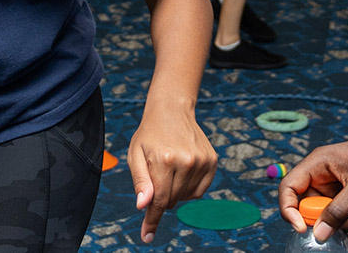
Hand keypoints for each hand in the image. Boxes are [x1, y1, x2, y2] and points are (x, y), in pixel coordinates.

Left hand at [125, 108, 217, 242]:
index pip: (158, 200)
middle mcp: (186, 161)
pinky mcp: (212, 162)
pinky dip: (189, 189)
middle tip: (156, 176)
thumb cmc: (150, 135)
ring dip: (175, 192)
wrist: (172, 111)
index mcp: (165, 160)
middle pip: (171, 201)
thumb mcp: (136, 155)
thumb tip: (143, 206)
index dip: (152, 219)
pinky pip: (199, 191)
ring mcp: (202, 161)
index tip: (147, 236)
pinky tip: (182, 172)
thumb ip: (140, 182)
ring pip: (185, 198)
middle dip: (160, 197)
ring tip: (169, 170)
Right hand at [278, 134, 347, 242]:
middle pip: (307, 205)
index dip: (289, 210)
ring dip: (340, 224)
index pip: (289, 188)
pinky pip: (339, 212)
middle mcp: (322, 173)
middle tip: (341, 233)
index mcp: (318, 163)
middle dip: (322, 223)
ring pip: (324, 213)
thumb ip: (338, 212)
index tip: (303, 229)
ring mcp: (334, 183)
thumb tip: (319, 234)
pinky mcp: (346, 191)